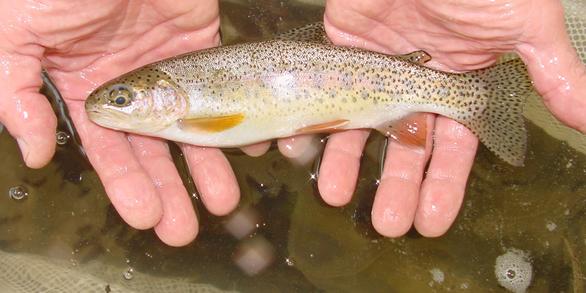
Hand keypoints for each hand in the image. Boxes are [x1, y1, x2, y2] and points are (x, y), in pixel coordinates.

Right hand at [0, 0, 238, 245]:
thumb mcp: (14, 35)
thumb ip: (16, 95)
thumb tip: (34, 155)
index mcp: (85, 84)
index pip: (108, 148)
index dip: (125, 183)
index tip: (146, 215)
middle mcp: (129, 82)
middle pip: (152, 148)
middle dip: (167, 187)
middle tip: (184, 225)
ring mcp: (167, 65)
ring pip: (190, 124)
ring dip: (205, 163)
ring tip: (222, 199)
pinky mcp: (200, 43)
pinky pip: (219, 88)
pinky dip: (233, 115)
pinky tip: (246, 146)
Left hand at [317, 0, 585, 236]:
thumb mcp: (525, 23)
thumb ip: (554, 74)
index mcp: (460, 85)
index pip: (454, 149)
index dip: (444, 185)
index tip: (433, 220)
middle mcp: (417, 84)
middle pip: (406, 148)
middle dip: (397, 186)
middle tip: (386, 224)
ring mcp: (376, 69)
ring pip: (360, 127)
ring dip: (348, 162)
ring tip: (334, 195)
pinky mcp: (341, 50)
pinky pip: (324, 92)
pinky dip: (312, 118)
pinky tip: (301, 146)